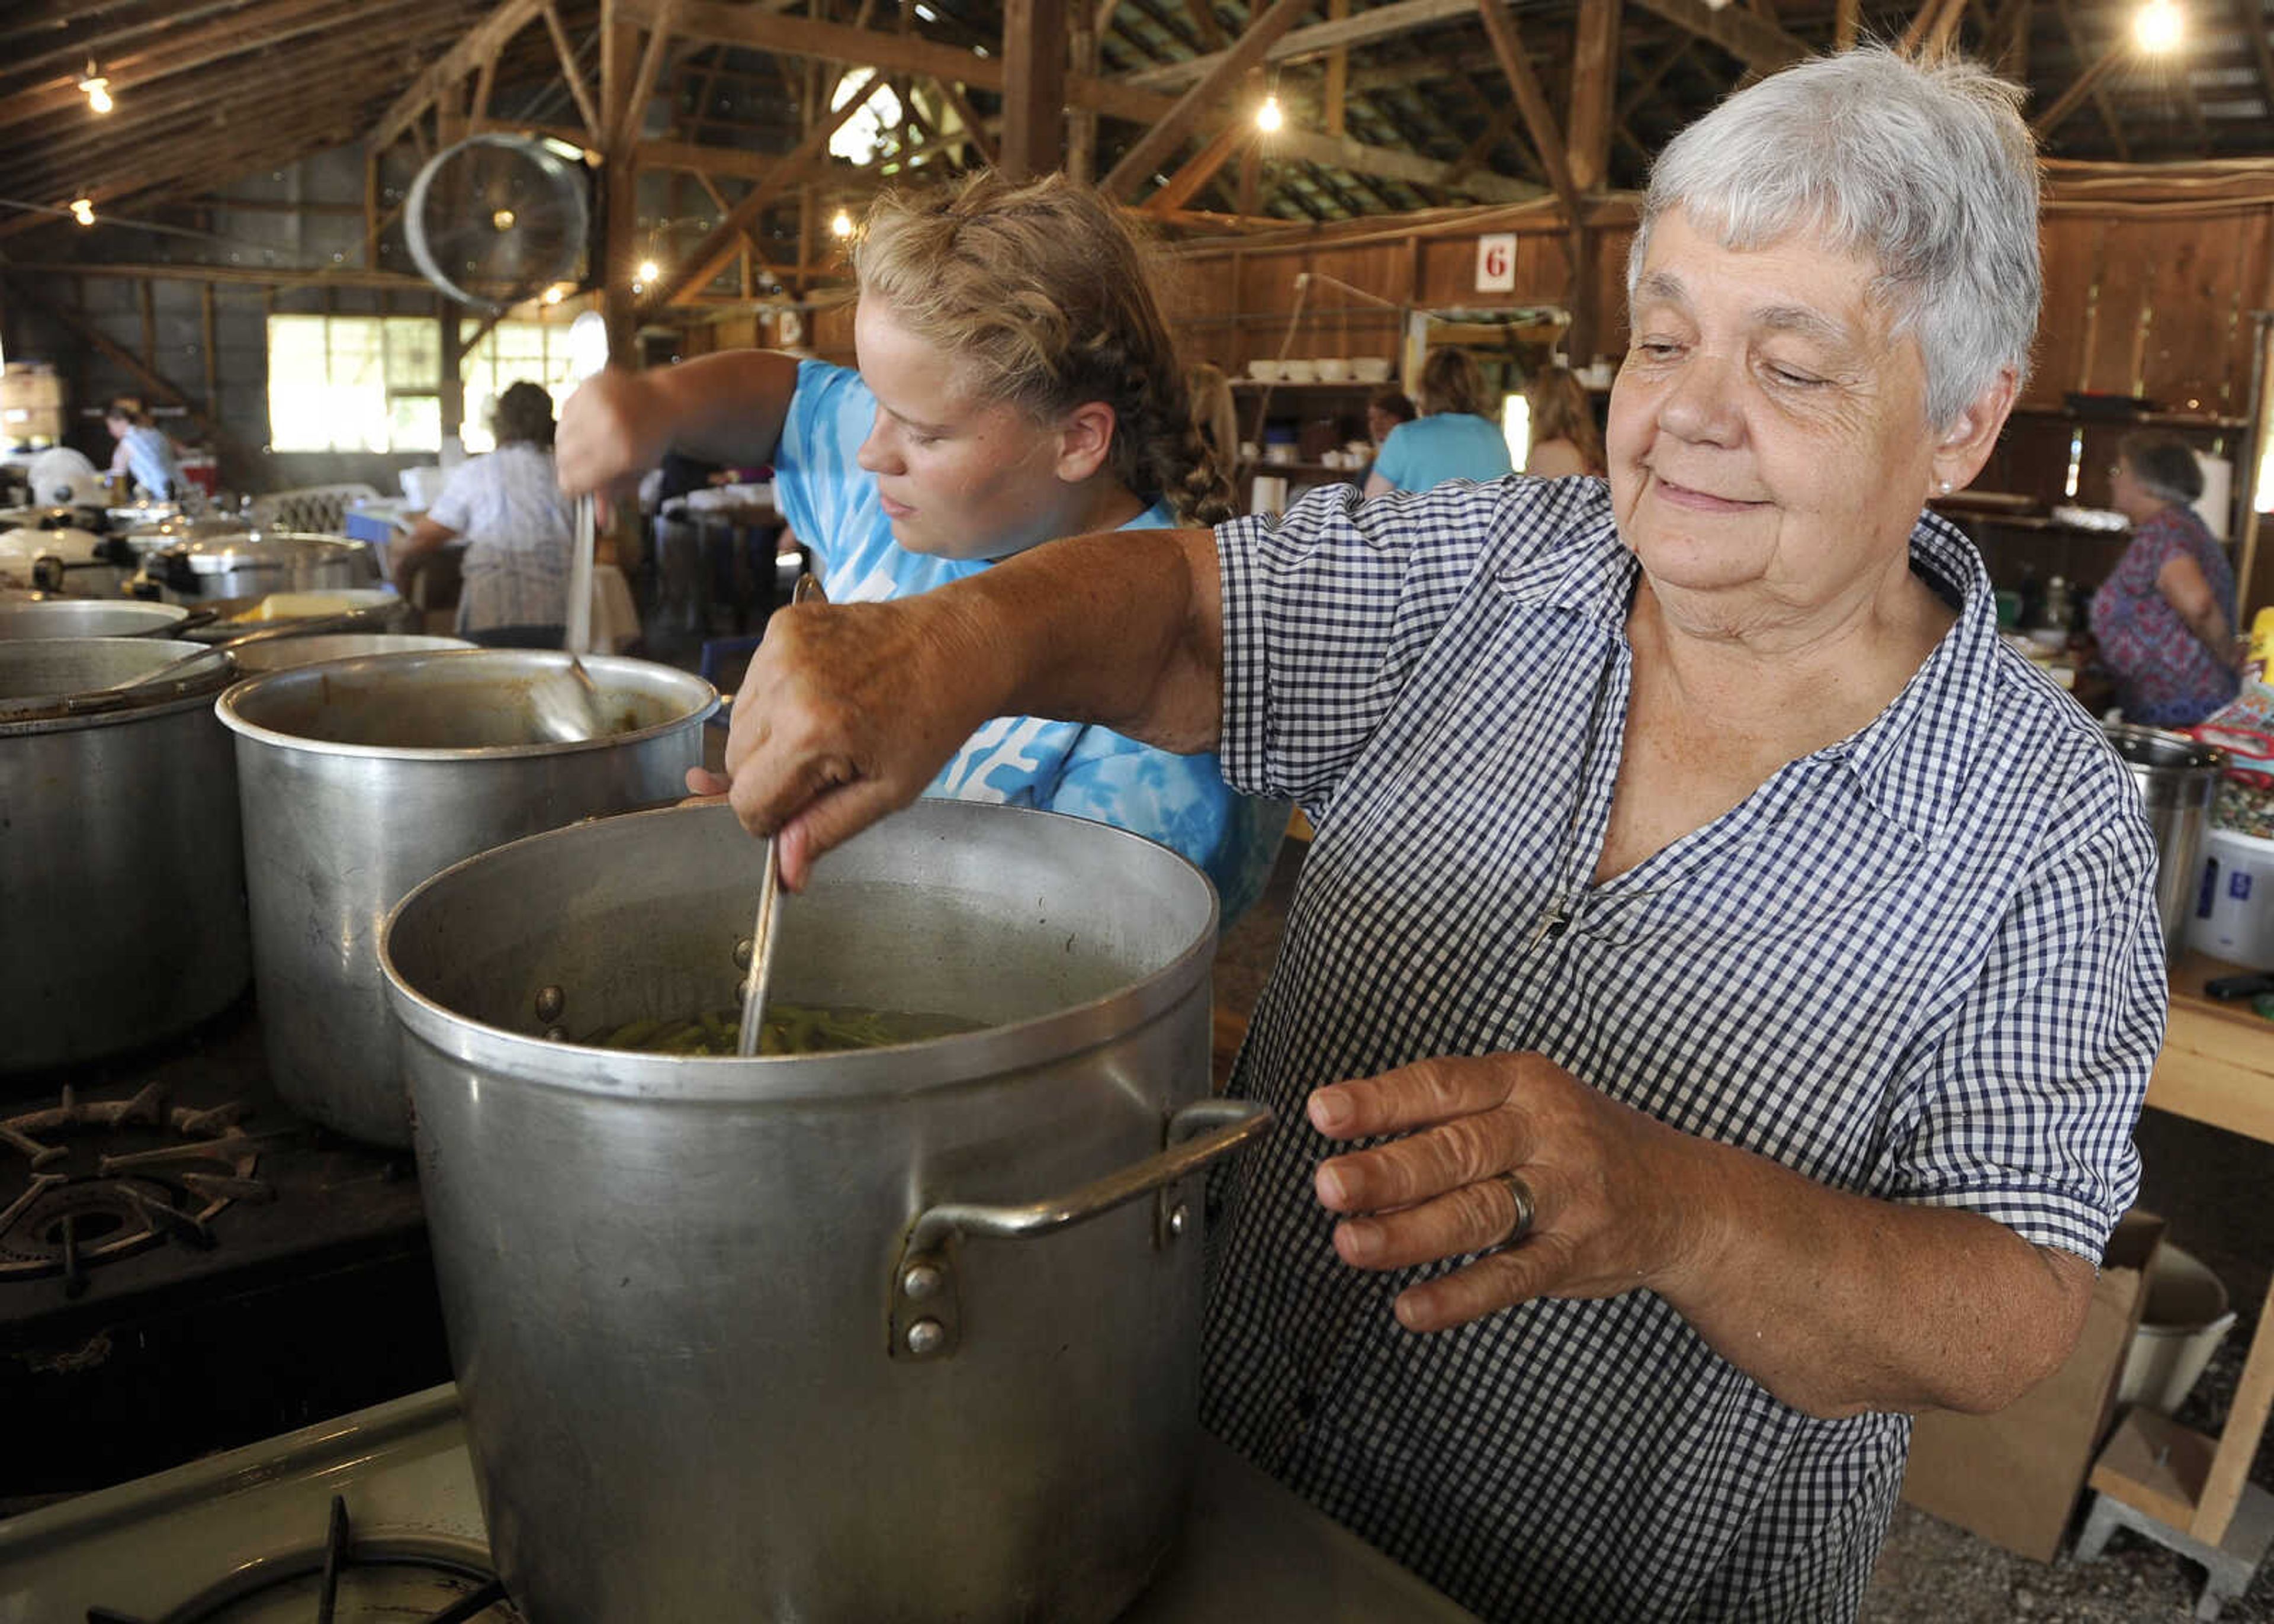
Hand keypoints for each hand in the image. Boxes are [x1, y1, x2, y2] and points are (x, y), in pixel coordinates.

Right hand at [555, 368, 668, 517]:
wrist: (665, 402)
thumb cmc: (650, 443)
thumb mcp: (637, 472)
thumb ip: (615, 494)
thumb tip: (600, 523)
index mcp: (621, 454)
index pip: (573, 481)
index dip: (572, 487)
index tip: (576, 487)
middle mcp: (607, 427)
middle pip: (563, 459)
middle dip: (570, 466)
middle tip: (583, 464)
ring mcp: (597, 404)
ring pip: (560, 436)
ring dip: (569, 444)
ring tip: (588, 443)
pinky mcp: (590, 386)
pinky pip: (564, 413)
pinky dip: (572, 422)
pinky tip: (589, 423)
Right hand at [712, 593, 1004, 888]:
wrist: (957, 646)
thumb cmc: (933, 720)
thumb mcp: (888, 792)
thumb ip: (826, 831)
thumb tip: (785, 875)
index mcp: (810, 732)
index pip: (748, 800)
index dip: (773, 818)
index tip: (802, 810)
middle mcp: (785, 685)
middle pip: (736, 762)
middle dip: (772, 777)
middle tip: (827, 766)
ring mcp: (781, 648)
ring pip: (739, 723)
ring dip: (771, 738)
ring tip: (829, 726)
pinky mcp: (784, 624)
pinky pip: (755, 683)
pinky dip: (778, 699)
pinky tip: (822, 696)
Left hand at [1308, 1053, 1714, 1332]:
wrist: (1687, 1198)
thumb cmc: (1581, 1143)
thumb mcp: (1527, 1102)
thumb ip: (1451, 1119)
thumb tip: (1352, 1149)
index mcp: (1524, 1082)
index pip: (1444, 1084)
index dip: (1381, 1099)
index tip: (1323, 1112)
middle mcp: (1546, 1132)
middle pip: (1458, 1150)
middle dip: (1388, 1170)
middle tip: (1328, 1186)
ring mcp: (1567, 1195)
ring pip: (1481, 1213)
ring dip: (1410, 1234)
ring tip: (1350, 1245)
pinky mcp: (1578, 1254)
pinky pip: (1513, 1277)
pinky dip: (1460, 1295)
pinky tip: (1412, 1309)